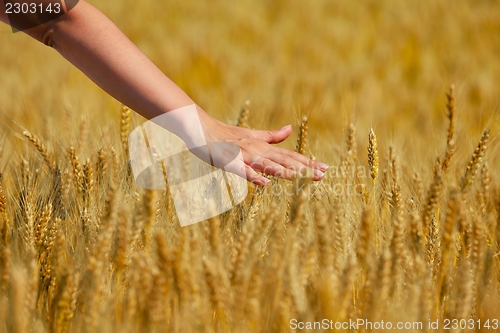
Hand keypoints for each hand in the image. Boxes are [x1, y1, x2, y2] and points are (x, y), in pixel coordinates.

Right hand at [196, 109, 328, 185]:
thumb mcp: (251, 134)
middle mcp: (257, 149)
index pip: (289, 155)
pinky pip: (243, 171)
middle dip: (303, 168)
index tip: (325, 168)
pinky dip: (254, 176)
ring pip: (267, 165)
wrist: (200, 127)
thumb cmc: (224, 134)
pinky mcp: (229, 161)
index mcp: (262, 146)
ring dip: (285, 172)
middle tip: (323, 175)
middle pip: (284, 160)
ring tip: (303, 178)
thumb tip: (290, 128)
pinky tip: (265, 183)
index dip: (307, 162)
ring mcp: (243, 155)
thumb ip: (271, 135)